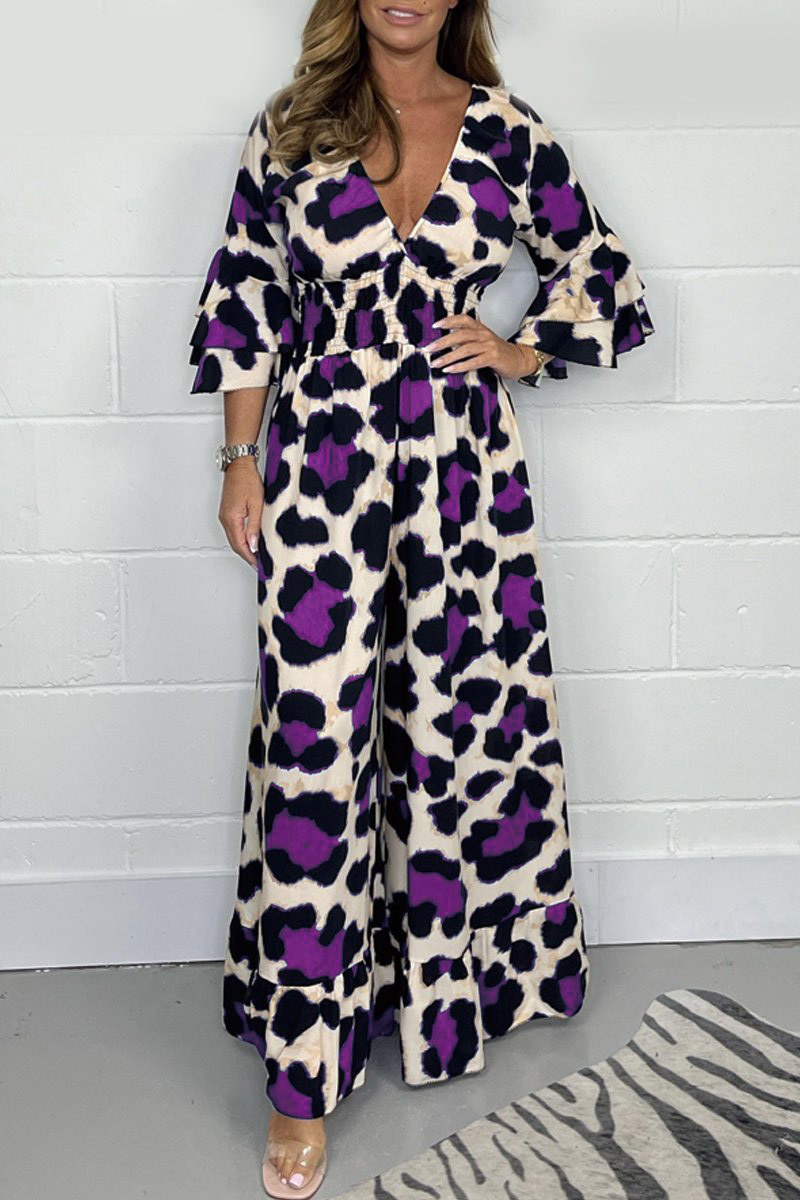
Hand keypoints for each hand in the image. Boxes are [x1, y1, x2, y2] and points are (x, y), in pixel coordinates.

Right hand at [218, 457, 263, 569]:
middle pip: (235, 544)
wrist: (239, 465)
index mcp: (232, 519)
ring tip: (256, 555)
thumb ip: (254, 526)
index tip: (259, 565)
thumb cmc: (247, 480)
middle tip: (259, 564)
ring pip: (233, 538)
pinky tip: (249, 540)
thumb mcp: (256, 504)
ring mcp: (225, 516)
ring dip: (244, 548)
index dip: (250, 557)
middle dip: (247, 556)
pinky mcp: (227, 512)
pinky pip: (233, 531)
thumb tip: (253, 545)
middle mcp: (225, 519)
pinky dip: (241, 539)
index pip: (240, 545)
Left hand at [426, 314, 550, 379]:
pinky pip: (473, 361)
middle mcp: (484, 334)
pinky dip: (460, 366)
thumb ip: (469, 340)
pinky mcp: (493, 358)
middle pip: (460, 335)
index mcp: (481, 328)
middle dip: (442, 342)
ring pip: (465, 349)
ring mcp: (489, 346)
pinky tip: (450, 369)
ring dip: (448, 356)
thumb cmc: (499, 352)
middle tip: (429, 348)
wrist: (519, 359)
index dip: (449, 321)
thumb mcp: (484, 341)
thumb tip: (446, 344)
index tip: (435, 325)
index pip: (463, 320)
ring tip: (435, 362)